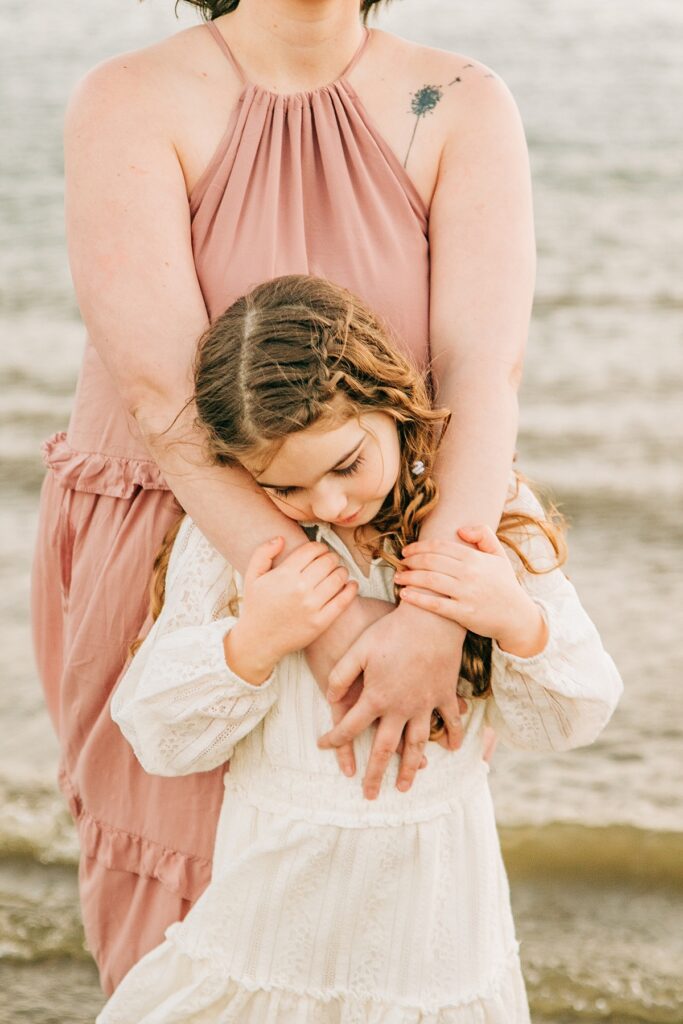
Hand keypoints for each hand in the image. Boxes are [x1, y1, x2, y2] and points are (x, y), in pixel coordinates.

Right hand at [228, 537, 357, 679]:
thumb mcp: (252, 576)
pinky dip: (351, 589)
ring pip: (338, 577)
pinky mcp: (321, 622)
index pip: (312, 550)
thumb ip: (263, 553)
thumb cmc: (256, 606)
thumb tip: (281, 538)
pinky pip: (343, 600)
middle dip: (331, 557)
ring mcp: (312, 606)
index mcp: (284, 574)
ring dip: (342, 571)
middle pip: (328, 561)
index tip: (320, 550)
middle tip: (330, 561)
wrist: (258, 640)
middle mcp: (300, 588)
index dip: (319, 547)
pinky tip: (351, 584)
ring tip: (338, 572)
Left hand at [318, 601, 466, 799]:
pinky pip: (450, 721)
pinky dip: (453, 736)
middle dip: (375, 774)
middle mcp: (400, 708)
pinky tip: (452, 749)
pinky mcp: (444, 694)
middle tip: (370, 795)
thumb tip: (329, 697)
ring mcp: (425, 704)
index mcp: (376, 698)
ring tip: (406, 786)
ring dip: (412, 768)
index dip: (334, 739)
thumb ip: (340, 676)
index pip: (349, 727)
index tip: (323, 746)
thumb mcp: (358, 650)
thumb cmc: (391, 630)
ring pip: (417, 744)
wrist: (430, 619)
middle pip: (385, 749)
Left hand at [395, 524, 545, 653]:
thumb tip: (460, 530)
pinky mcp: (464, 614)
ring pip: (429, 581)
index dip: (419, 547)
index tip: (407, 550)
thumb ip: (483, 535)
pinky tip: (405, 594)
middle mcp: (470, 574)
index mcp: (475, 558)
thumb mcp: (499, 555)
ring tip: (398, 577)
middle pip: (431, 562)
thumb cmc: (504, 585)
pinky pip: (435, 604)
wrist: (517, 617)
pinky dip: (417, 598)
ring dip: (409, 577)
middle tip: (400, 562)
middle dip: (411, 561)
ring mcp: (467, 594)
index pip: (439, 547)